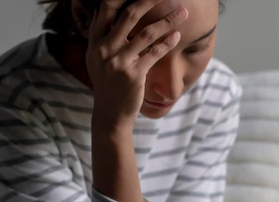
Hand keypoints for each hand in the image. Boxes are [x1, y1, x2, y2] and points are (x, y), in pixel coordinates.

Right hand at [86, 0, 188, 128]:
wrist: (110, 113)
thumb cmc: (108, 83)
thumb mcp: (98, 58)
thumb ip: (103, 35)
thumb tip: (106, 11)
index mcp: (95, 41)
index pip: (107, 8)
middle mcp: (104, 48)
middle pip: (130, 14)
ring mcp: (118, 62)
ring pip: (147, 33)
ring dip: (168, 20)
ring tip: (184, 12)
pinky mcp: (133, 75)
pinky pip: (154, 53)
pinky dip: (168, 43)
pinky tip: (177, 36)